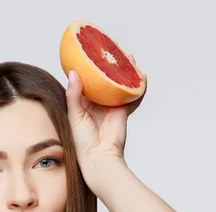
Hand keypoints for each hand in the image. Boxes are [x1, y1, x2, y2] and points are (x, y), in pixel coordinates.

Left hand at [66, 55, 146, 180]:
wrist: (98, 157)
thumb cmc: (82, 140)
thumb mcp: (74, 114)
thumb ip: (74, 94)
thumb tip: (73, 72)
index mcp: (83, 103)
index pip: (88, 82)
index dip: (90, 68)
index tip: (91, 52)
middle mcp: (98, 103)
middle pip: (106, 80)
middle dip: (111, 67)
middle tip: (113, 50)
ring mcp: (111, 107)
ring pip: (120, 86)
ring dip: (126, 73)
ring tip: (130, 58)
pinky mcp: (123, 112)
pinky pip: (133, 97)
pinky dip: (139, 88)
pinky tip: (142, 77)